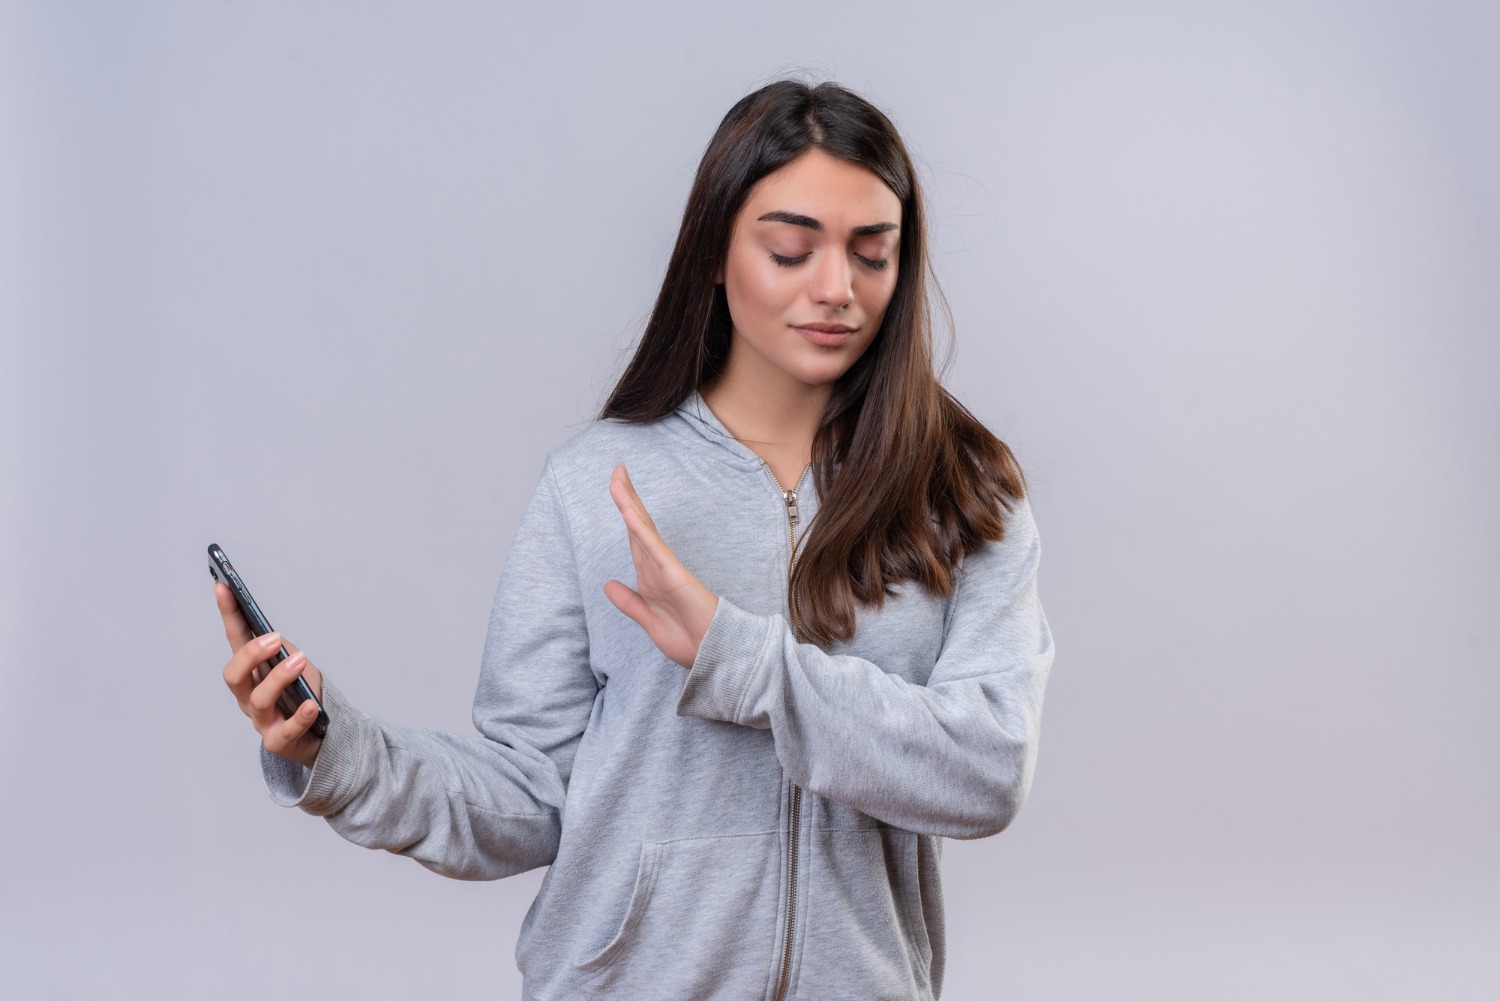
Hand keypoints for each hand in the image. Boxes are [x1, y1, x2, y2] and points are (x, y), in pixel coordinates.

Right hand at [216, 582, 324, 766]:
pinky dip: (300, 716)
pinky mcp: (279, 742)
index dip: (228, 614)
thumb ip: (281, 650)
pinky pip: (287, 730)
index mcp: (250, 673)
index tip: (223, 586)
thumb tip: (271, 637)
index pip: (234, 640)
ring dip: (279, 678)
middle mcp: (248, 697)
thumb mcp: (294, 664)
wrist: (322, 733)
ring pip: (259, 700)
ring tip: (299, 662)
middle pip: (234, 676)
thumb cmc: (303, 694)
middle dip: (250, 655)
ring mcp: (262, 721)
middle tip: (273, 639)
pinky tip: (311, 705)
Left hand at [604, 464, 718, 668]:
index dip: (625, 514)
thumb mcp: (648, 621)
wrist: (715, 655)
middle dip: (626, 497)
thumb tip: (607, 584)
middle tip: (617, 470)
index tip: (617, 489)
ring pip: (642, 530)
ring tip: (618, 478)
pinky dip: (640, 529)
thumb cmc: (690, 640)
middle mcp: (657, 567)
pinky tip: (628, 511)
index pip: (634, 539)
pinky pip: (653, 548)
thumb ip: (629, 602)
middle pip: (637, 526)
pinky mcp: (674, 575)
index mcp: (651, 577)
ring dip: (629, 504)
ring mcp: (666, 569)